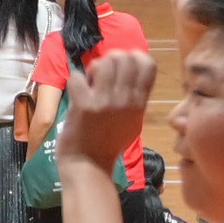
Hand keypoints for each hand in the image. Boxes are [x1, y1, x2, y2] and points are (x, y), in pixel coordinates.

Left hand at [58, 43, 155, 176]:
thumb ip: (136, 97)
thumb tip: (133, 70)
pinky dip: (75, 81)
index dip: (134, 57)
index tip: (122, 67)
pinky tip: (76, 92)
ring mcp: (104, 102)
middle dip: (110, 59)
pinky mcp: (83, 106)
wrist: (89, 165)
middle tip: (102, 74)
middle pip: (124, 58)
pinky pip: (77, 77)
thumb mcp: (133, 121)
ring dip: (94, 68)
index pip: (148, 64)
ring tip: (90, 82)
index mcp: (140, 103)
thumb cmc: (110, 143)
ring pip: (104, 62)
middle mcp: (126, 100)